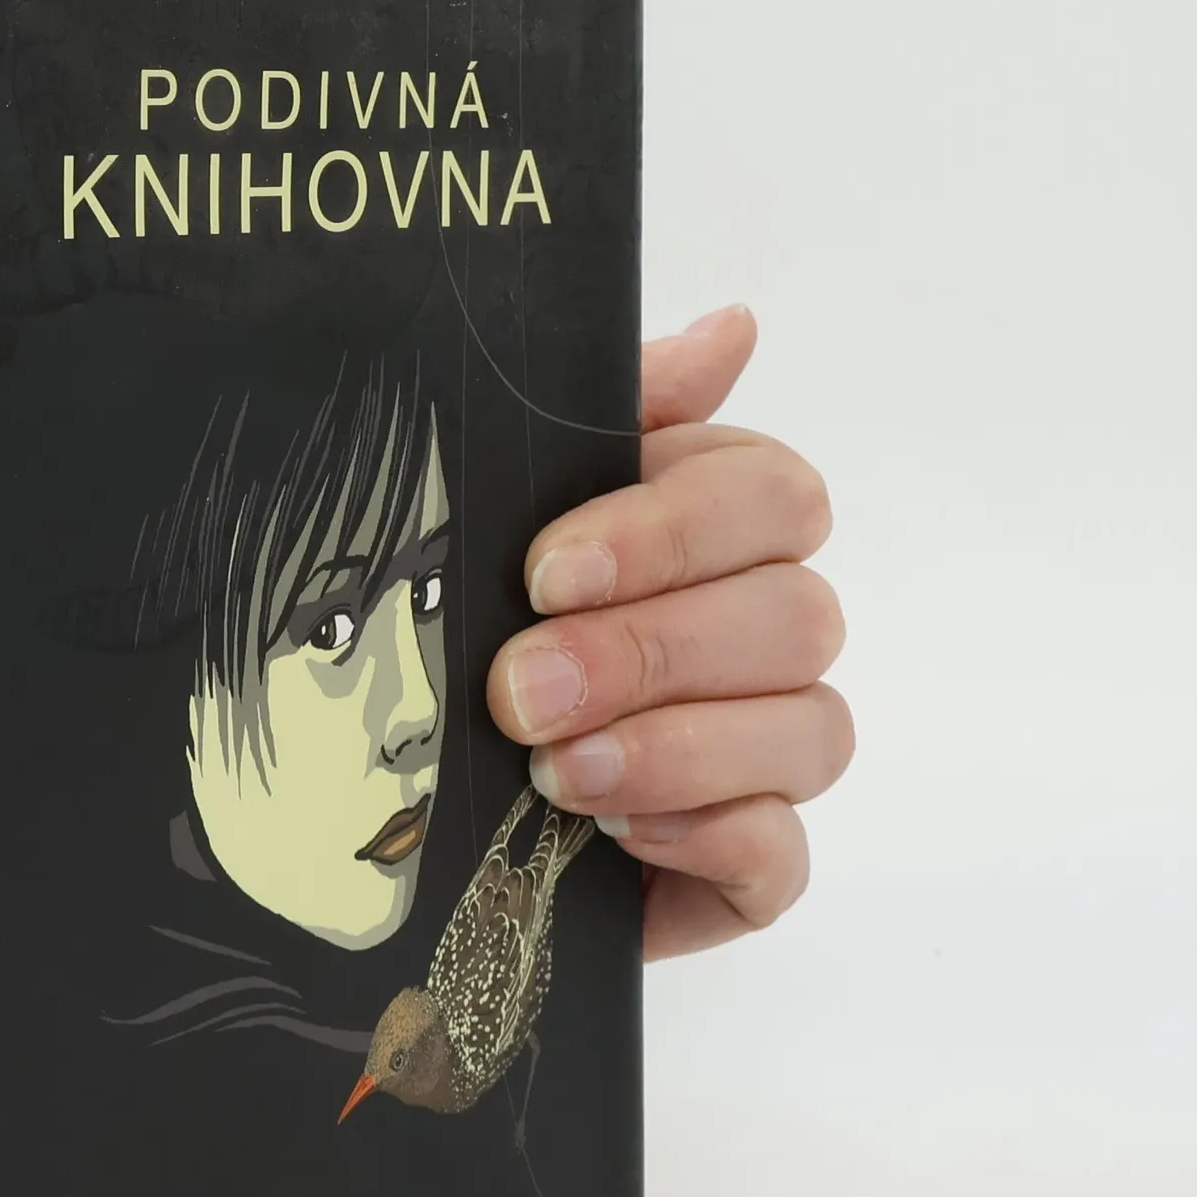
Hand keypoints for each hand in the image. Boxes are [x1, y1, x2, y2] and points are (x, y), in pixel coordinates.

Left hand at [485, 305, 850, 958]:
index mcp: (712, 535)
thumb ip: (610, 420)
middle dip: (649, 652)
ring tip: (555, 773)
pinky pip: (785, 856)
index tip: (547, 572)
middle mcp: (760, 637)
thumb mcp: (497, 514)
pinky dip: (712, 839)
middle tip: (520, 689)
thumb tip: (732, 328)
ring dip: (676, 748)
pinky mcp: (746, 868)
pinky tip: (620, 836)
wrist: (385, 806)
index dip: (672, 531)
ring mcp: (765, 756)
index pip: (771, 497)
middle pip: (797, 617)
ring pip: (811, 732)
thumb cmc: (455, 638)